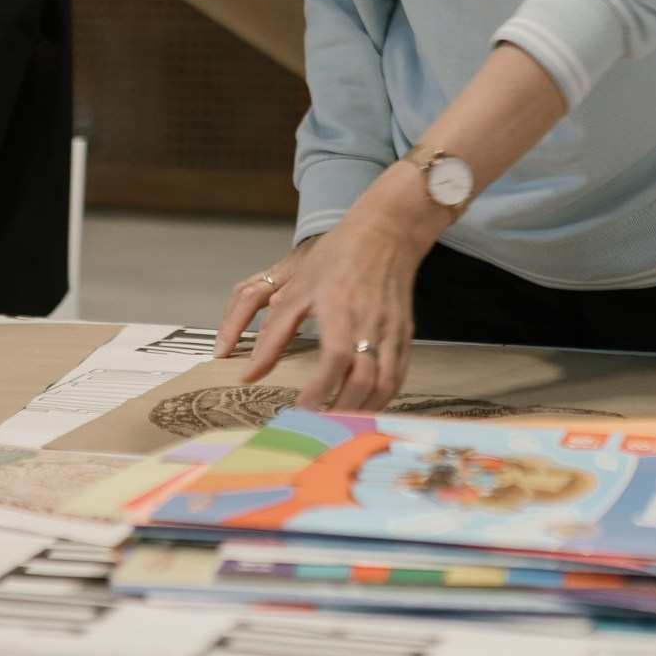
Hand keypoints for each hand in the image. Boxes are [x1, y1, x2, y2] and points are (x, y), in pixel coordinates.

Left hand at [222, 171, 440, 411]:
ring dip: (363, 410)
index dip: (320, 389)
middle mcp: (371, 321)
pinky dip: (382, 398)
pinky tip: (364, 404)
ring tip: (338, 421)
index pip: (335, 358)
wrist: (387, 231)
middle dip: (340, 409)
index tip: (302, 407)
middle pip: (363, 380)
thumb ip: (275, 333)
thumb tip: (251, 372)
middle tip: (318, 424)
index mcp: (340, 307)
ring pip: (385, 384)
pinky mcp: (404, 333)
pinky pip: (398, 375)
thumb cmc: (341, 254)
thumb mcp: (298, 288)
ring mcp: (392, 329)